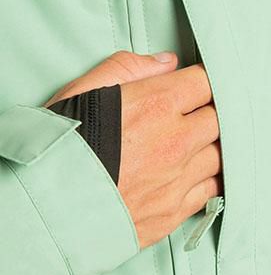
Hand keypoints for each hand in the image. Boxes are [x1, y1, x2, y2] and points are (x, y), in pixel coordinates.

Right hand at [46, 51, 222, 248]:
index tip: (200, 85)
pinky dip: (207, 180)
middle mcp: (175, 141)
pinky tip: (195, 175)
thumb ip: (129, 69)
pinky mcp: (175, 212)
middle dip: (212, 113)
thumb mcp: (84, 92)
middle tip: (199, 114)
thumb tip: (167, 63)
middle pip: (221, 119)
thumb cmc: (59, 148)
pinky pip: (210, 191)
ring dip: (211, 148)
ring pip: (220, 156)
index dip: (205, 81)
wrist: (45, 209)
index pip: (206, 82)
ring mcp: (178, 179)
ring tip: (195, 145)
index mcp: (157, 105)